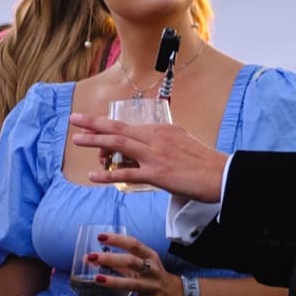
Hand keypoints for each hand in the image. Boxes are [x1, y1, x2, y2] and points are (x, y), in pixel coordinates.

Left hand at [67, 113, 226, 202]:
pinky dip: (107, 175)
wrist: (222, 175)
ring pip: (119, 145)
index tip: (90, 122)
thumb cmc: (204, 163)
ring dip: (95, 141)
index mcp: (161, 130)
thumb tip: (151, 142)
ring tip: (77, 140)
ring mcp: (155, 155)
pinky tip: (93, 176)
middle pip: (118, 128)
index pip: (127, 126)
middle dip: (93, 123)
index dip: (106, 125)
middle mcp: (155, 138)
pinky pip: (127, 173)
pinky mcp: (158, 174)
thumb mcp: (182, 142)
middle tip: (74, 119)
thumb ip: (164, 140)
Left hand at [82, 231, 184, 295]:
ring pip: (131, 283)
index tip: (100, 237)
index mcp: (150, 257)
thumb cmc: (156, 277)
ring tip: (96, 278)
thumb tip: (97, 259)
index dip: (117, 240)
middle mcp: (152, 270)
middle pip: (131, 261)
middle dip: (110, 258)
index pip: (133, 244)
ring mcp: (151, 287)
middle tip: (91, 257)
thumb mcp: (144, 266)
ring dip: (113, 281)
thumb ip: (122, 263)